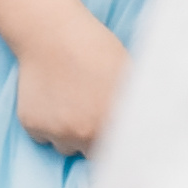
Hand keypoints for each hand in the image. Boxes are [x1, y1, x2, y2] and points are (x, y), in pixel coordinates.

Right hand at [14, 14, 128, 156]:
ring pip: (66, 145)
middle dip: (92, 137)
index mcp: (113, 122)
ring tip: (69, 99)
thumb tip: (154, 124)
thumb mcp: (128, 72)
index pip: (120, 153)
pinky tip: (51, 97)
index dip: (117, 143)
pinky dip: (46, 123)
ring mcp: (57, 132)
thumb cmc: (94, 48)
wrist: (51, 33)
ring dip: (68, 132)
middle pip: (91, 153)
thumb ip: (139, 104)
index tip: (113, 133)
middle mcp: (85, 134)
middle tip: (88, 107)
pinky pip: (43, 136)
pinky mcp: (33, 127)